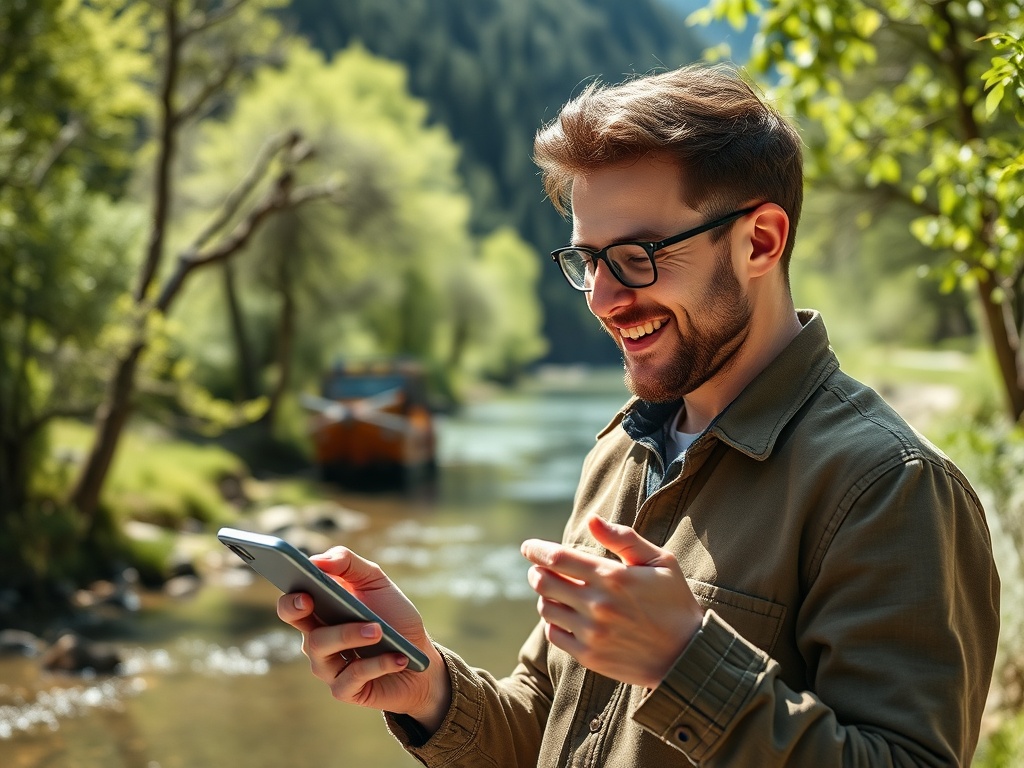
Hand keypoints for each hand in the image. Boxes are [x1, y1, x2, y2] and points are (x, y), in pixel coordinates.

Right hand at [276, 547, 449, 731]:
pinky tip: (398, 657)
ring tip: (378, 630)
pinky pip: (350, 677)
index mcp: (321, 610)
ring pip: (320, 648)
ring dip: (351, 634)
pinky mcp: (344, 690)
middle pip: (295, 620)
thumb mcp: (376, 582)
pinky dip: (377, 664)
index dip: (290, 595)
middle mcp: (317, 638)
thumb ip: (348, 564)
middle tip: (312, 599)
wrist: (421, 660)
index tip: (301, 587)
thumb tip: (317, 560)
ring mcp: (327, 666)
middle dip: (298, 610)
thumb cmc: (394, 617)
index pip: (292, 602)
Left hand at [521, 515, 702, 688]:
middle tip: (539, 568)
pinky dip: (552, 621)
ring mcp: (591, 633)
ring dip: (544, 596)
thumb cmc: (674, 602)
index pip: (558, 558)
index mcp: (613, 577)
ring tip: (554, 591)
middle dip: (536, 571)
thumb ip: (624, 538)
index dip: (536, 550)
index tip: (528, 547)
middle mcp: (598, 605)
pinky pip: (554, 634)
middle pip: (544, 582)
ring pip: (546, 608)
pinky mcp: (589, 656)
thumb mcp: (660, 562)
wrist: (686, 656)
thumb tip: (591, 519)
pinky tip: (563, 615)